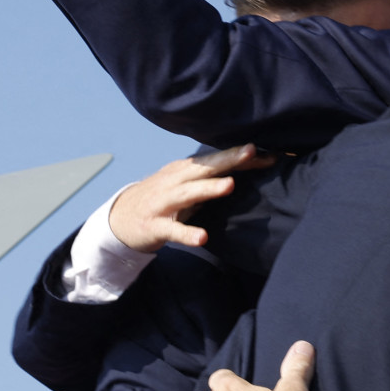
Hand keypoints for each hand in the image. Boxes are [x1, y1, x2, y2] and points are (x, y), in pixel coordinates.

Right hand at [109, 145, 275, 252]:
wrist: (120, 218)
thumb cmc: (163, 198)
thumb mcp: (186, 184)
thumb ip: (213, 178)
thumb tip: (250, 167)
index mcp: (185, 170)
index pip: (216, 160)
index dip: (240, 156)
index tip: (269, 154)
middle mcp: (175, 181)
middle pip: (204, 168)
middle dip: (228, 159)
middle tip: (251, 152)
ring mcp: (164, 203)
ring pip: (189, 193)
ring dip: (209, 188)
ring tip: (230, 185)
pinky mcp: (155, 226)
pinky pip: (173, 230)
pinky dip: (187, 234)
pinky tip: (202, 238)